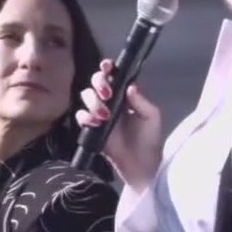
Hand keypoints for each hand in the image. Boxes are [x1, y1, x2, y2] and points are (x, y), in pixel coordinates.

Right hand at [74, 59, 162, 187]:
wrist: (141, 164)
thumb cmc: (149, 138)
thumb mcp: (151, 117)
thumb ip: (141, 101)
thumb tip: (130, 86)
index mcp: (125, 94)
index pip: (113, 76)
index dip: (107, 68)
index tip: (107, 67)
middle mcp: (110, 100)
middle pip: (96, 82)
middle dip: (99, 83)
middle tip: (107, 94)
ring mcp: (99, 114)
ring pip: (86, 97)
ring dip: (93, 102)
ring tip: (104, 115)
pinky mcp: (90, 128)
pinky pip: (81, 117)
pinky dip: (85, 117)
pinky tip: (95, 123)